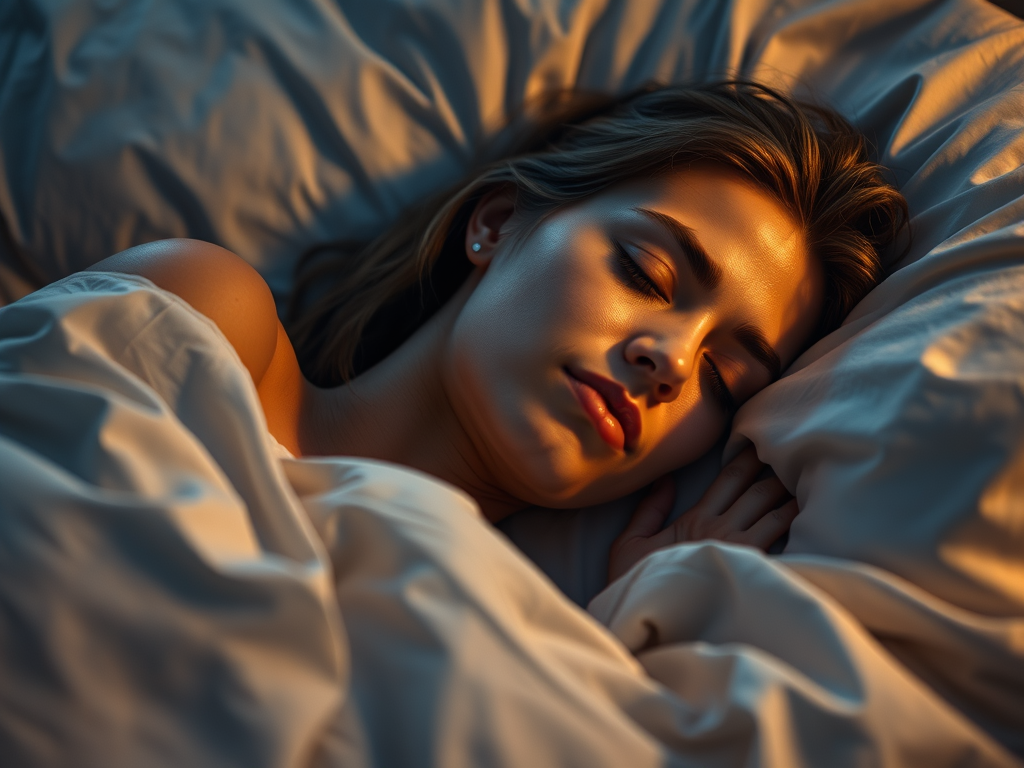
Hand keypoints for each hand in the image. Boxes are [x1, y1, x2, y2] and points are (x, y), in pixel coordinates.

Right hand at [607, 445, 797, 583]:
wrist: (643, 616)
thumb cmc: (635, 582)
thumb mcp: (631, 541)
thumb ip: (651, 508)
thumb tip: (666, 479)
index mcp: (696, 518)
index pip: (729, 479)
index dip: (748, 457)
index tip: (763, 441)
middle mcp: (722, 530)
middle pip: (759, 492)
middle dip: (778, 471)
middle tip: (798, 452)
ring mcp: (739, 551)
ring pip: (776, 515)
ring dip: (793, 498)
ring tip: (812, 482)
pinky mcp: (750, 572)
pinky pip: (780, 547)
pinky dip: (796, 532)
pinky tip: (811, 522)